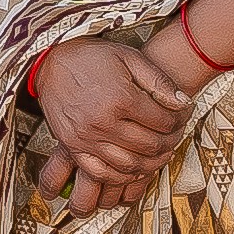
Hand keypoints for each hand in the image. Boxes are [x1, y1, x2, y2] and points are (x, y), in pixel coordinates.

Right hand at [33, 36, 193, 200]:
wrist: (50, 61)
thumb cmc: (91, 57)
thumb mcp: (130, 58)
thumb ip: (159, 82)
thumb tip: (184, 103)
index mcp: (121, 99)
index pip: (163, 122)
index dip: (178, 121)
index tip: (182, 117)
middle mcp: (104, 122)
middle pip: (150, 145)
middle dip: (169, 142)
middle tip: (175, 136)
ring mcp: (87, 138)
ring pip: (130, 164)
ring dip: (150, 163)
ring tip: (159, 153)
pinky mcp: (73, 146)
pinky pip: (100, 172)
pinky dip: (121, 176)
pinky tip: (133, 169)